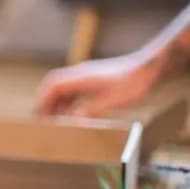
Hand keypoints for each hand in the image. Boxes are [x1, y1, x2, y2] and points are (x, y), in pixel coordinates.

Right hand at [35, 54, 161, 117]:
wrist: (149, 68)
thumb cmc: (133, 83)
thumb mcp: (113, 101)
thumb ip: (90, 111)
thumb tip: (72, 120)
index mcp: (82, 77)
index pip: (54, 86)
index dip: (44, 101)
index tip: (40, 115)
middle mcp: (81, 73)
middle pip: (53, 85)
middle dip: (46, 101)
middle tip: (43, 118)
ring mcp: (86, 74)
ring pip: (63, 87)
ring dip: (56, 102)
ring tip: (56, 118)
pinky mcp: (93, 78)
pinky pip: (73, 88)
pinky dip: (67, 100)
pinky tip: (72, 112)